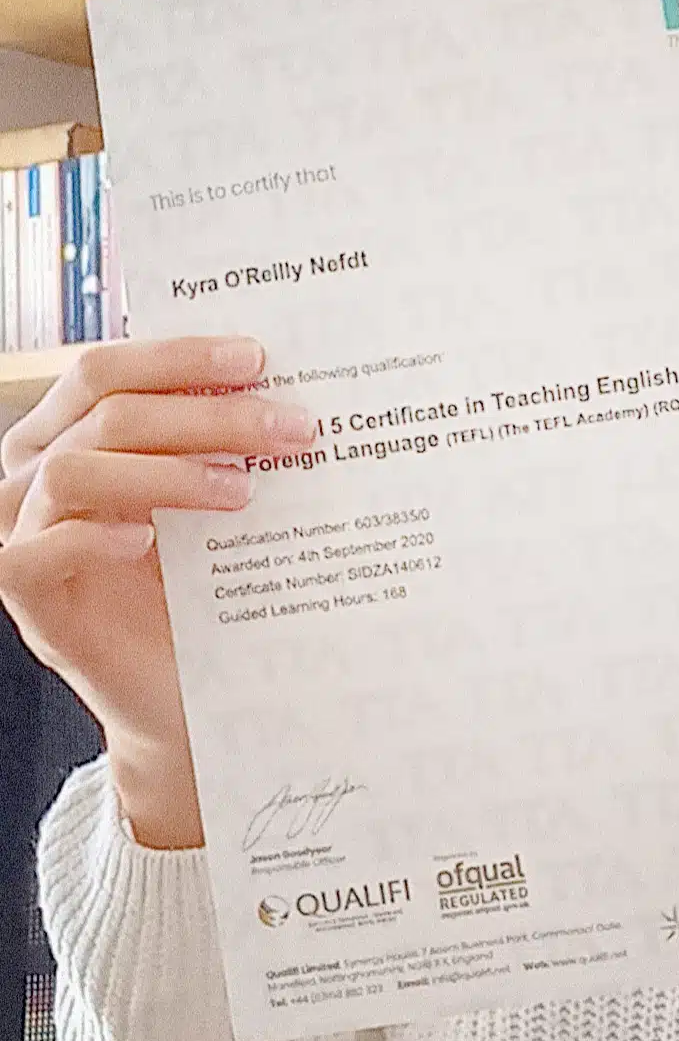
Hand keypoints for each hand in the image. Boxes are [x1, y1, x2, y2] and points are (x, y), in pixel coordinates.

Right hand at [0, 337, 314, 846]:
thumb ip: (220, 440)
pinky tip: (147, 539)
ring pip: (76, 470)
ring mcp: (23, 532)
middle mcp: (33, 470)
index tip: (257, 358)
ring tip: (243, 489)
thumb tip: (281, 382)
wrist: (185, 684)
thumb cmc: (202, 575)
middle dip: (207, 413)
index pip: (105, 370)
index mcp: (68, 429)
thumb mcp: (210, 493)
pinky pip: (38, 552)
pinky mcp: (28, 597)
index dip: (177, 356)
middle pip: (107, 413)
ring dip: (168, 470)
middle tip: (290, 428)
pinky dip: (94, 534)